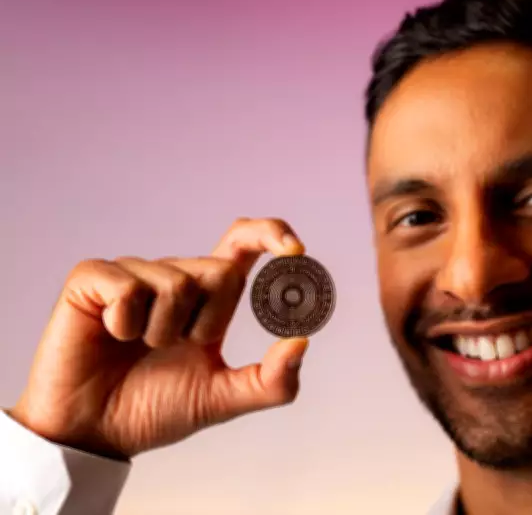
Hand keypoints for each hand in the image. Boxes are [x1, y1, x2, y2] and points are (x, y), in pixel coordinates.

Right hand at [11, 218, 308, 459]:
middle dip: (208, 322)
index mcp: (208, 297)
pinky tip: (112, 336)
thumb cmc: (154, 410)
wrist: (94, 432)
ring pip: (177, 284)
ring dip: (163, 331)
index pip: (244, 244)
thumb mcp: (222, 398)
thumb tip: (303, 342)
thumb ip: (270, 380)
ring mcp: (133, 274)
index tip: (296, 251)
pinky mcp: (93, 279)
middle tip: (177, 349)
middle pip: (221, 271)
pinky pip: (129, 287)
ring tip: (139, 348)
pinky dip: (125, 324)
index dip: (271, 234)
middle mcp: (175, 277)